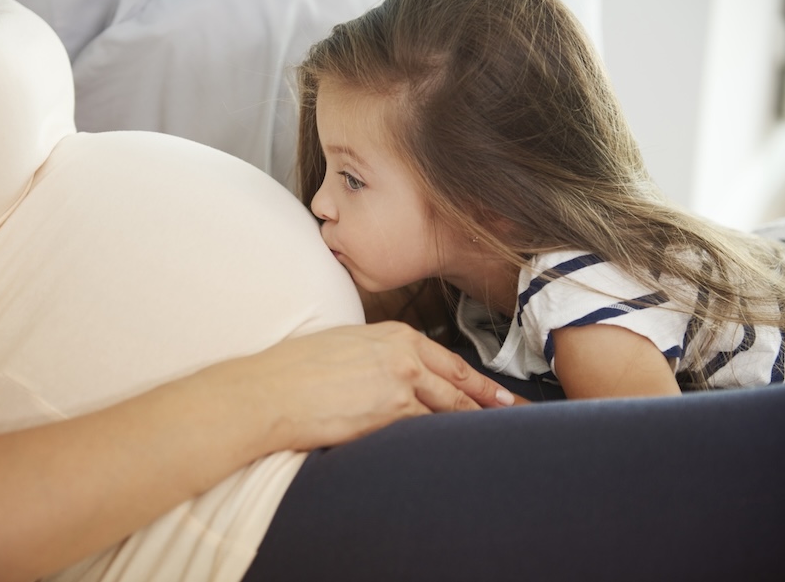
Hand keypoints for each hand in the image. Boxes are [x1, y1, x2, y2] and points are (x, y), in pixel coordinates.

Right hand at [211, 321, 516, 451]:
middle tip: (514, 411)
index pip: (445, 359)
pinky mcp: (391, 414)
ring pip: (449, 409)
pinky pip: (428, 430)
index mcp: (393, 334)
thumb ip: (376, 353)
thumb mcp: (344, 343)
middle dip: (489, 400)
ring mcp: (401, 384)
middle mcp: (404, 355)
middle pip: (458, 382)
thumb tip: (387, 372)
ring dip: (472, 424)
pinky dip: (446, 440)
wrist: (271, 391)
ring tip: (496, 436)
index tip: (493, 391)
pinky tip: (459, 449)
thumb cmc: (294, 368)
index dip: (474, 380)